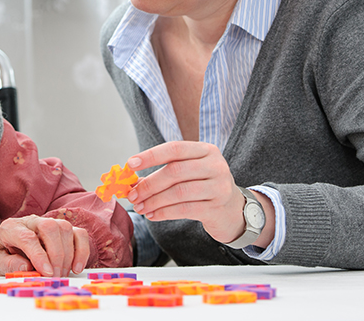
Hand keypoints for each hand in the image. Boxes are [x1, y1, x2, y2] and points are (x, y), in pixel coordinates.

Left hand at [0, 215, 89, 277]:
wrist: (15, 251)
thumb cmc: (8, 257)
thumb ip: (8, 265)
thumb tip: (26, 266)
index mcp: (11, 228)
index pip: (27, 237)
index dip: (38, 256)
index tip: (46, 273)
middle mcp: (31, 221)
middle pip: (49, 227)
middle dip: (55, 254)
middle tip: (54, 276)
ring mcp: (50, 223)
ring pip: (65, 228)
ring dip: (67, 255)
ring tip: (61, 274)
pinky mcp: (65, 230)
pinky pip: (79, 234)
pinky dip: (81, 251)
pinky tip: (76, 268)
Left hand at [125, 141, 249, 244]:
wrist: (233, 210)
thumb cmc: (203, 187)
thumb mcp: (189, 173)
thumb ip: (164, 172)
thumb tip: (132, 181)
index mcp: (206, 150)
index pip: (174, 149)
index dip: (151, 156)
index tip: (130, 164)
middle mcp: (215, 165)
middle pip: (175, 171)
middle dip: (149, 184)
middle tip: (132, 195)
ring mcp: (219, 186)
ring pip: (179, 192)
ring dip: (154, 201)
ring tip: (140, 207)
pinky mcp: (217, 207)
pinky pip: (185, 209)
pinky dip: (164, 212)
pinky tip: (153, 215)